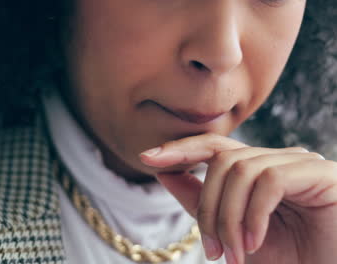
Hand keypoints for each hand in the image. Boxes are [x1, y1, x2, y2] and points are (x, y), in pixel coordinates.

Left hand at [139, 133, 336, 263]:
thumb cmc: (290, 257)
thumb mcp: (234, 232)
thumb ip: (202, 202)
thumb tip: (164, 174)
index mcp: (257, 170)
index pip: (213, 146)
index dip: (179, 148)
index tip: (146, 158)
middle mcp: (277, 159)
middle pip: (221, 161)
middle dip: (207, 207)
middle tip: (211, 251)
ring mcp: (299, 163)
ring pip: (241, 170)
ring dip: (228, 217)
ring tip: (233, 254)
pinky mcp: (319, 174)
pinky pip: (269, 180)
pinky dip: (253, 214)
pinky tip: (254, 242)